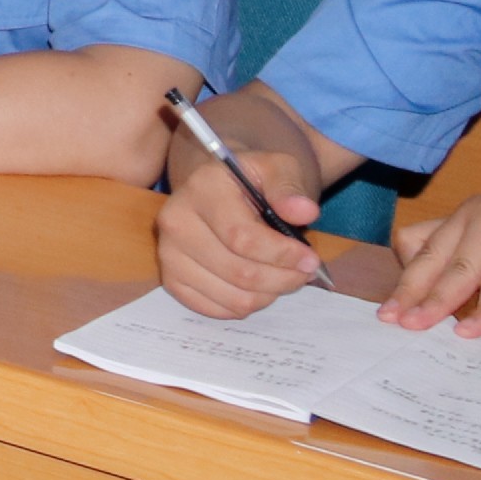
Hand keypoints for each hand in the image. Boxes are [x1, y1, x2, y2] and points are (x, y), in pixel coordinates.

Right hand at [154, 149, 329, 319]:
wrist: (220, 188)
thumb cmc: (253, 181)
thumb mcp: (277, 169)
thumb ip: (291, 187)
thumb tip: (304, 211)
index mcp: (201, 189)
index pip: (243, 238)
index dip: (282, 255)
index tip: (311, 260)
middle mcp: (176, 221)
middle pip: (240, 273)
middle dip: (283, 279)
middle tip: (304, 273)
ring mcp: (169, 253)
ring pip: (233, 297)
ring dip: (268, 295)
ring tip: (281, 277)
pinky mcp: (171, 279)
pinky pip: (218, 310)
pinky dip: (246, 305)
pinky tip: (257, 286)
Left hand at [383, 190, 480, 335]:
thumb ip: (478, 274)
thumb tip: (445, 305)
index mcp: (465, 218)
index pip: (416, 242)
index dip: (405, 273)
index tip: (395, 305)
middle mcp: (473, 215)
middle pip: (427, 256)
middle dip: (407, 291)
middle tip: (389, 320)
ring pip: (456, 269)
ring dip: (435, 302)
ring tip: (417, 327)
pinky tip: (470, 331)